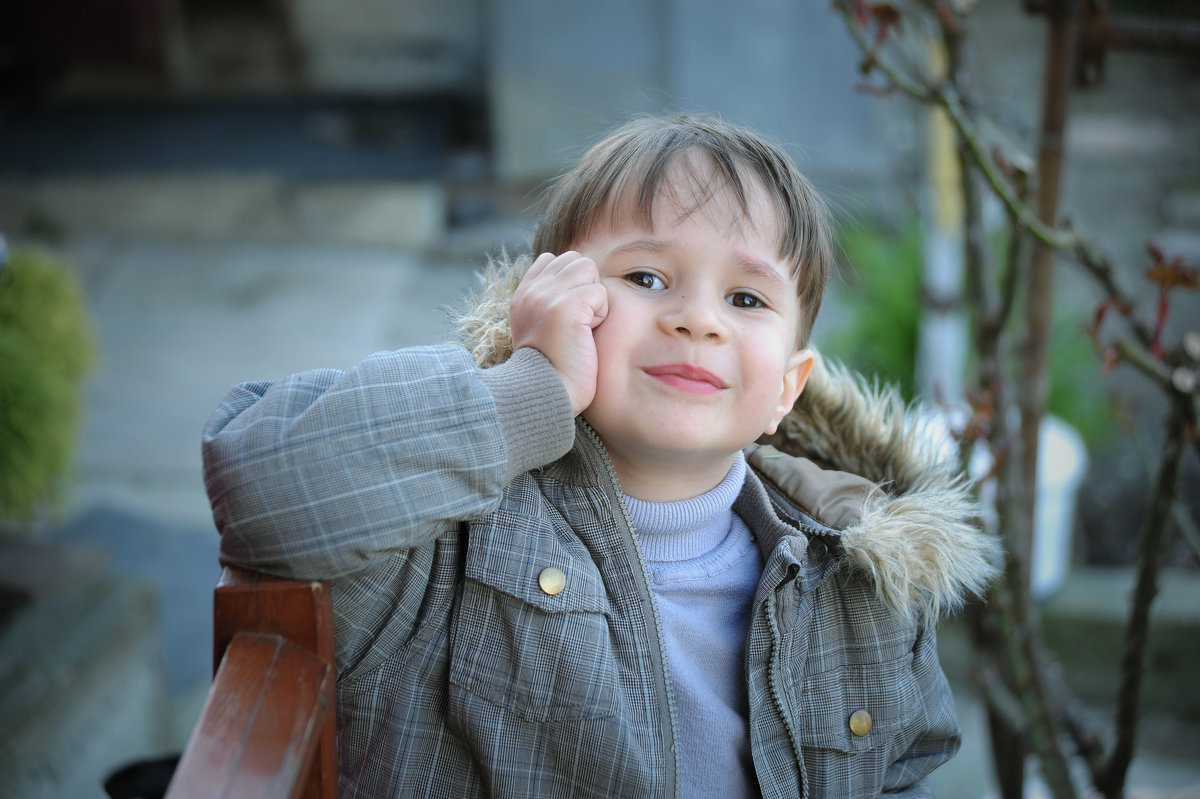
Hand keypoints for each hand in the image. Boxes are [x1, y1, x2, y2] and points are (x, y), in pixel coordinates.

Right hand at [510, 251, 607, 415]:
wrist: (543, 397)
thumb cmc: (552, 373)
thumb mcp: (540, 329)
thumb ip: (550, 302)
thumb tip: (578, 287)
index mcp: (523, 295)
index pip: (553, 260)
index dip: (571, 282)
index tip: (571, 315)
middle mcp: (531, 291)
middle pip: (575, 261)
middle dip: (586, 287)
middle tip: (579, 323)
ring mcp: (546, 296)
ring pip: (588, 269)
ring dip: (595, 298)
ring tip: (583, 327)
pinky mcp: (565, 307)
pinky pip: (600, 292)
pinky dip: (601, 315)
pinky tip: (586, 337)